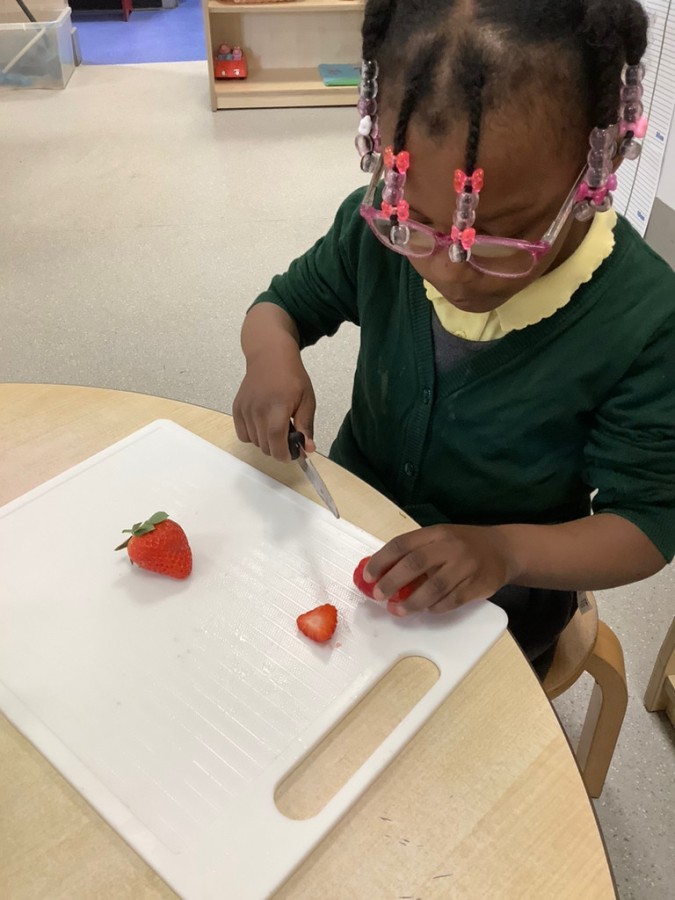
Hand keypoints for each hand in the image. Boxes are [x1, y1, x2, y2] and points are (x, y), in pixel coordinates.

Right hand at [233, 351, 315, 461]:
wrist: (270, 357)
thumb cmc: (291, 376)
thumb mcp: (307, 400)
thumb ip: (306, 426)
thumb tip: (307, 448)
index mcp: (278, 405)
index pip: (275, 439)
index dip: (283, 453)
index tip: (292, 455)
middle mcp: (258, 409)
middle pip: (265, 445)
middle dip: (279, 448)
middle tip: (288, 437)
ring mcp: (245, 409)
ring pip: (255, 442)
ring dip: (267, 442)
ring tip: (276, 426)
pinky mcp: (237, 409)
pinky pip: (243, 435)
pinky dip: (253, 436)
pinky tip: (263, 425)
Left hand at [364, 525, 514, 615]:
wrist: (503, 549)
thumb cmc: (463, 545)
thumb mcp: (441, 538)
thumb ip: (416, 551)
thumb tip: (382, 572)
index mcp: (436, 533)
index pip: (402, 544)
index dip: (382, 560)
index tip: (368, 575)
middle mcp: (450, 547)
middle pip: (415, 564)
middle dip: (392, 582)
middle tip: (379, 595)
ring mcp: (465, 566)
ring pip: (434, 587)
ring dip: (412, 602)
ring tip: (397, 610)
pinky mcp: (477, 585)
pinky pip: (451, 600)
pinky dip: (435, 608)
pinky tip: (426, 610)